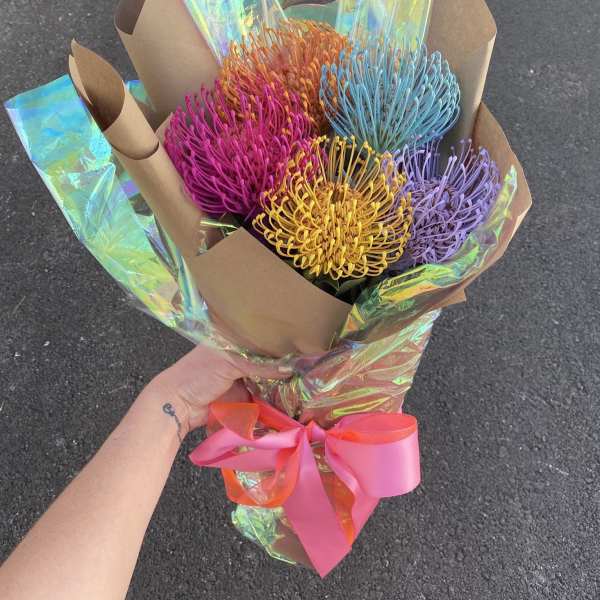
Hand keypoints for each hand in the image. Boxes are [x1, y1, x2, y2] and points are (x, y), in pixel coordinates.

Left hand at [139, 345, 291, 434]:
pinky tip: (293, 395)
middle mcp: (241, 356)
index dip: (279, 340)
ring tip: (305, 379)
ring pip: (269, 378)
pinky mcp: (245, 398)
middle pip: (268, 359)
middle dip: (285, 362)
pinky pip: (264, 397)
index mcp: (234, 339)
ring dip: (282, 381)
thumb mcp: (229, 362)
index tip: (300, 342)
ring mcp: (244, 378)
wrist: (179, 406)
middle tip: (307, 363)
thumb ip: (258, 364)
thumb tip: (289, 367)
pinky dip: (275, 398)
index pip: (262, 337)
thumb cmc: (198, 375)